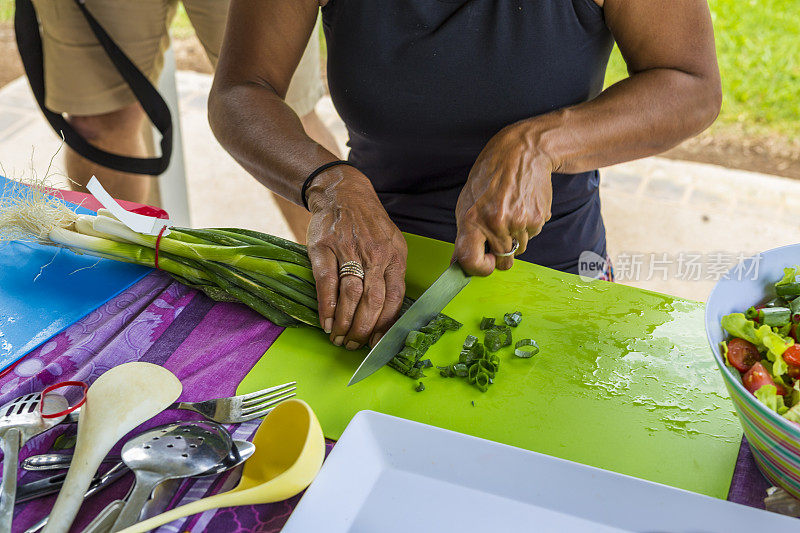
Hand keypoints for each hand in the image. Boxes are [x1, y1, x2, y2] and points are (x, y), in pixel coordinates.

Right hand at [306, 167, 406, 349]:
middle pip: (373, 299)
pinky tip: (326, 321)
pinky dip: (327, 305)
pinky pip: (327, 282)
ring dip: (345, 321)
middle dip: (364, 328)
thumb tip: (389, 312)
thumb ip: (392, 273)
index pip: (394, 297)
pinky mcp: (325, 247)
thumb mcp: (391, 243)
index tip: (379, 344)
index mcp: (395, 256)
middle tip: (354, 345)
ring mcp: (349, 250)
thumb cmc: (368, 225)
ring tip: (339, 338)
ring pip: (351, 294)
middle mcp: (375, 254)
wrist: (343, 193)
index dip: (386, 324)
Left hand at [454, 121, 553, 274]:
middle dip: (500, 254)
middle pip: (502, 260)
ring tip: (510, 212)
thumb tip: (457, 265)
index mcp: (473, 219)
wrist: (521, 152)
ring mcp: (520, 222)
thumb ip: (464, 235)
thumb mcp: (468, 202)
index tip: (484, 262)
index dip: (478, 269)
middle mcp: (496, 223)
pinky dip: (527, 227)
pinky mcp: (538, 219)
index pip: (471, 261)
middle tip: (499, 233)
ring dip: (515, 238)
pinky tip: (522, 206)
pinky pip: (532, 236)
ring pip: (519, 249)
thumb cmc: (489, 177)